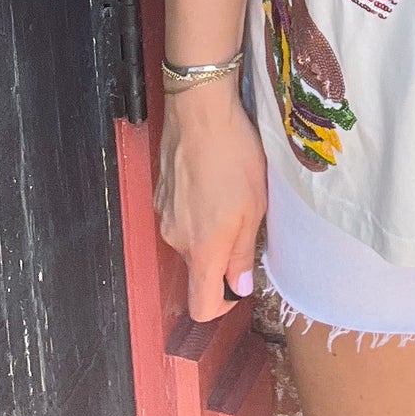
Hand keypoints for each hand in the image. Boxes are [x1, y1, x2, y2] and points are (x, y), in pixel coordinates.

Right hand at [155, 77, 267, 322]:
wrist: (200, 110)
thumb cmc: (233, 157)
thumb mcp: (253, 207)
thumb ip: (242, 253)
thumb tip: (238, 287)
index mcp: (201, 249)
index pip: (201, 305)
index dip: (222, 303)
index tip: (239, 280)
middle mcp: (176, 239)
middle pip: (198, 268)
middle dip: (221, 253)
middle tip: (245, 218)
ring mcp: (163, 214)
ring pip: (190, 238)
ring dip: (210, 226)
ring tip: (230, 191)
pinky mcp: (160, 192)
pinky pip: (181, 214)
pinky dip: (196, 206)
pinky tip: (211, 177)